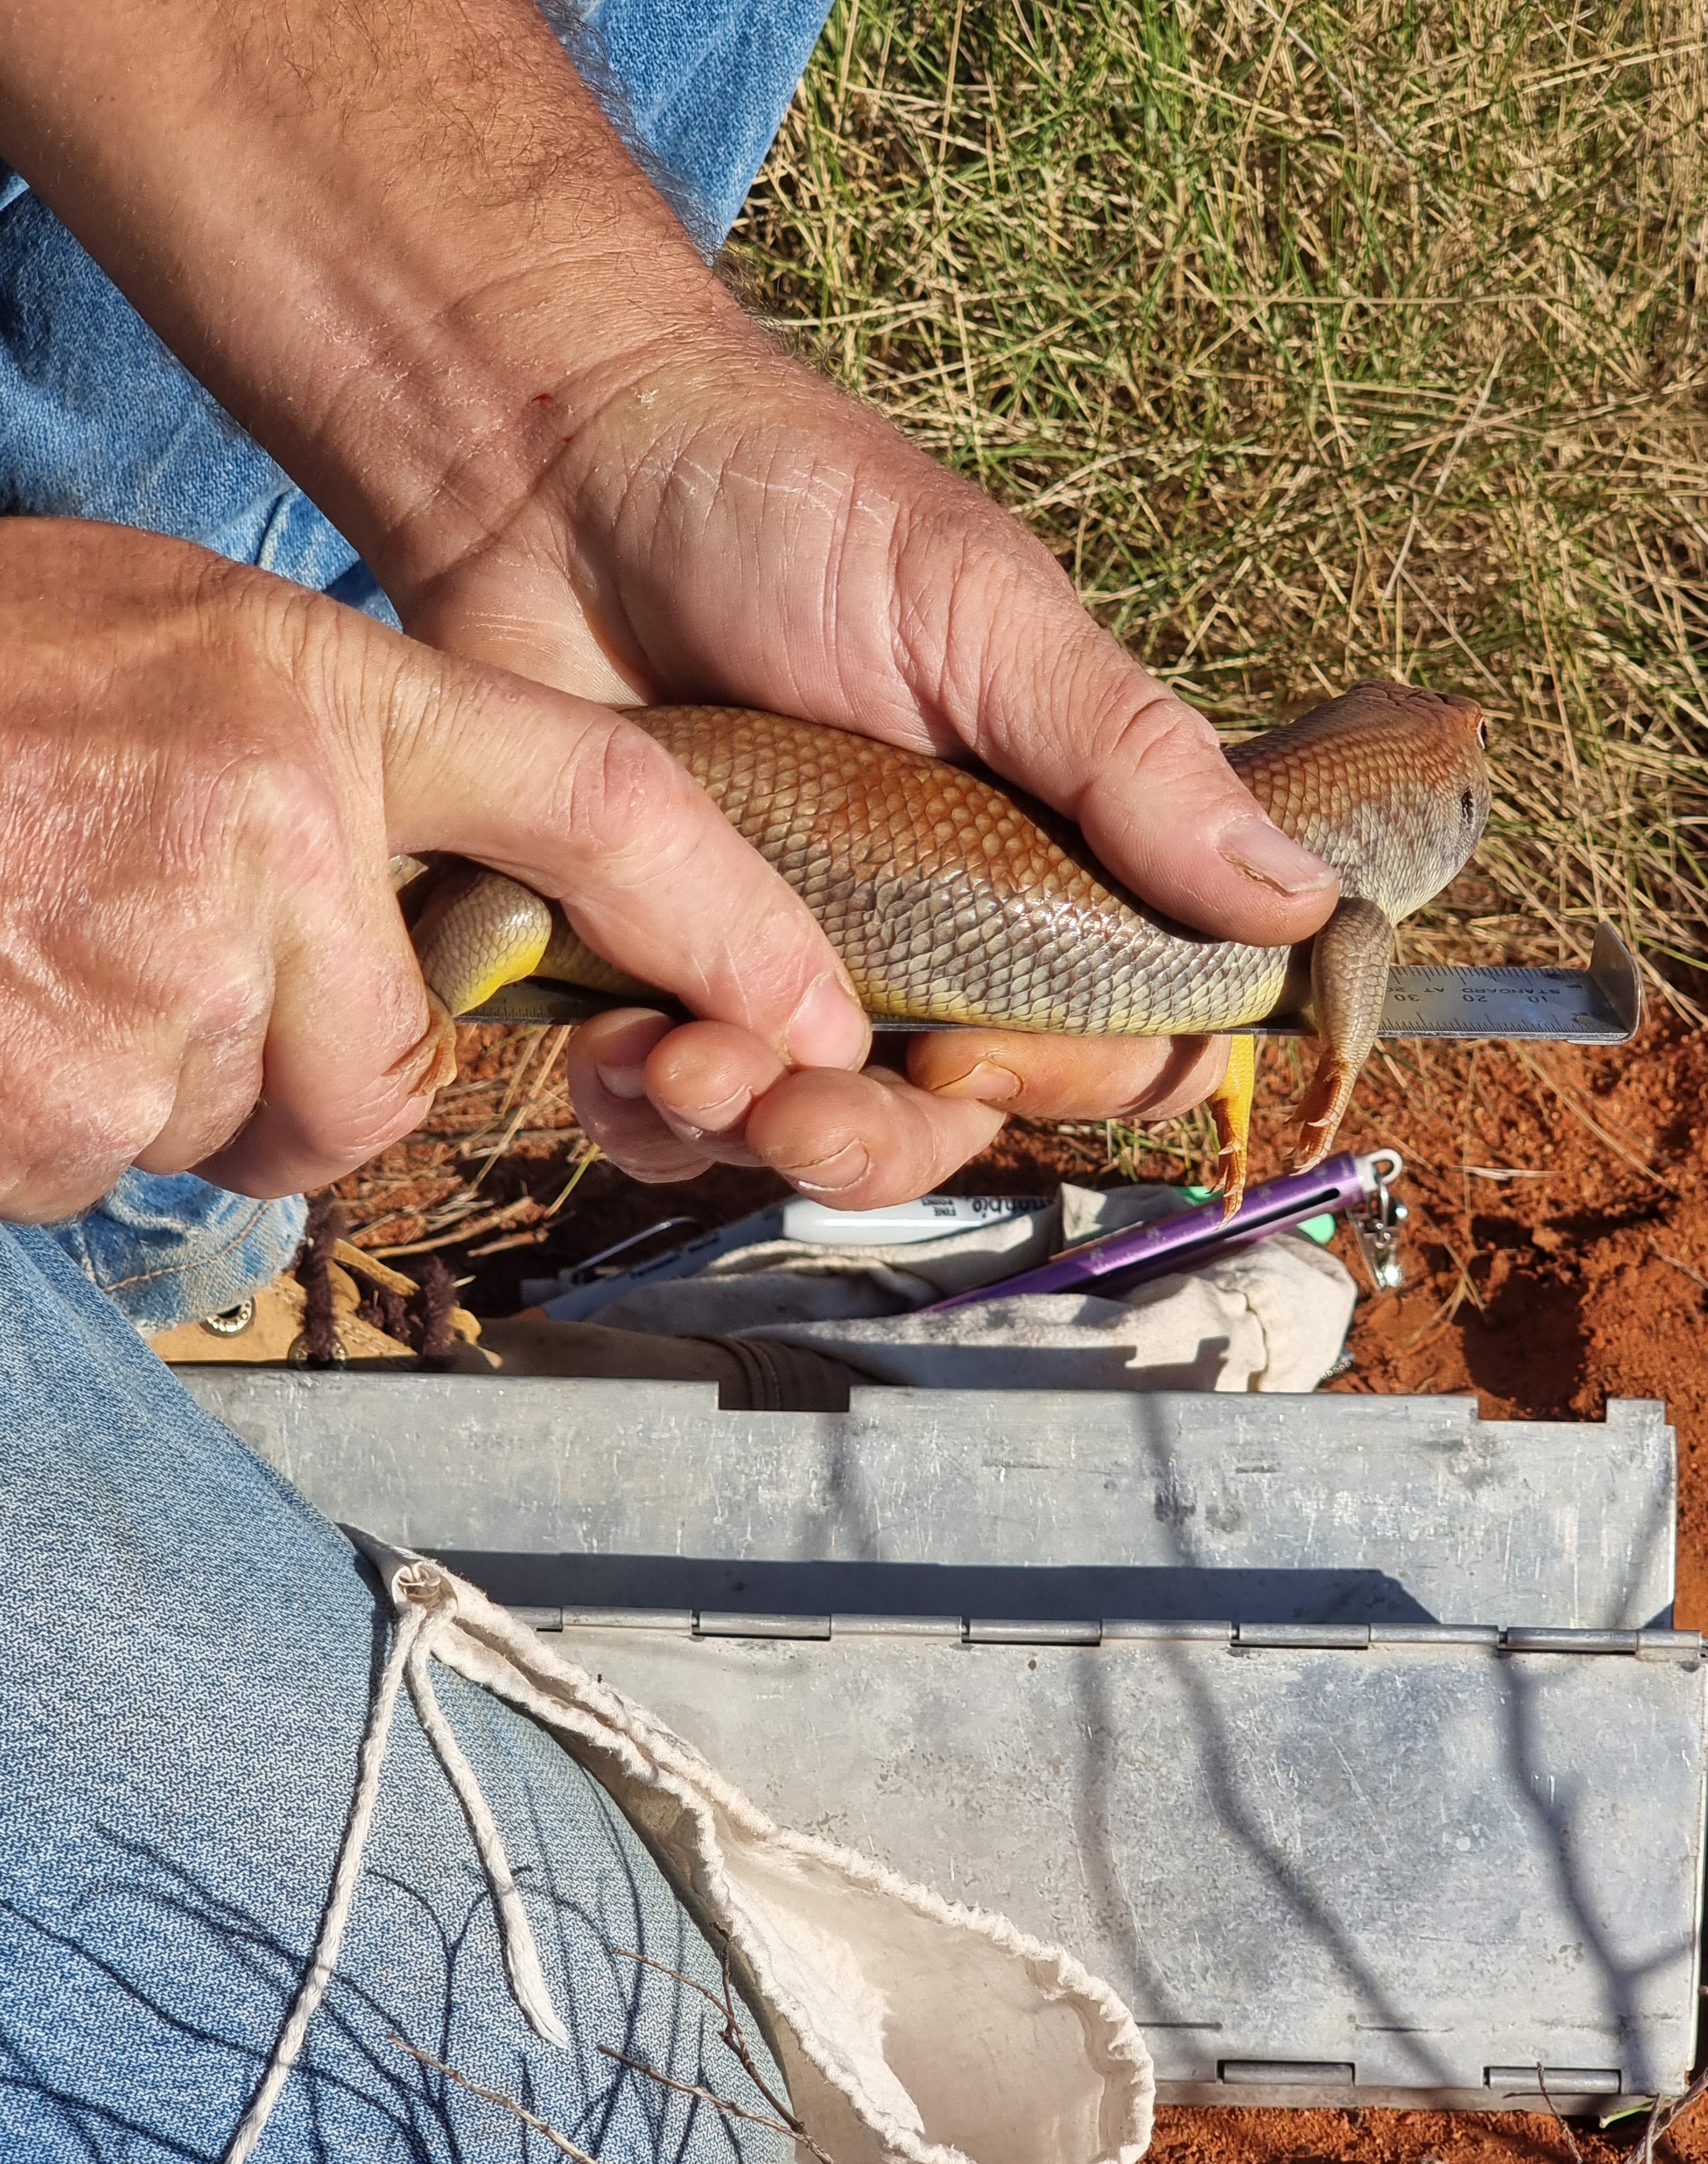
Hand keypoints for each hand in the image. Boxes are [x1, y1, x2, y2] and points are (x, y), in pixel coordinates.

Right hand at [0, 521, 865, 1220]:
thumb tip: (409, 918)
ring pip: (240, 1129)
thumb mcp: (165, 648)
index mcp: (309, 690)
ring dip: (150, 1087)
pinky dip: (45, 1121)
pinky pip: (105, 1166)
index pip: (598, 798)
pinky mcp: (53, 1086)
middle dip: (294, 1074)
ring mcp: (157, 960)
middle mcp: (267, 823)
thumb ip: (321, 765)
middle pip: (388, 1070)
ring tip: (32, 949)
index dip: (725, 918)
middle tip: (153, 968)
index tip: (823, 1020)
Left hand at [394, 332, 1335, 1197]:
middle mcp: (922, 933)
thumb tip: (1302, 904)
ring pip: (806, 1129)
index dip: (1070, 1078)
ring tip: (681, 1068)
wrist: (556, 463)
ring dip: (751, 1137)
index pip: (1116, 1032)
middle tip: (798, 1114)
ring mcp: (779, 958)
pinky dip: (643, 1111)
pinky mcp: (650, 967)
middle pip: (949, 1118)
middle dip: (874, 1143)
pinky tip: (614, 1061)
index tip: (979, 1053)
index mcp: (1040, 860)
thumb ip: (1132, 763)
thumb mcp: (986, 614)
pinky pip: (665, 1104)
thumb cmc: (792, 509)